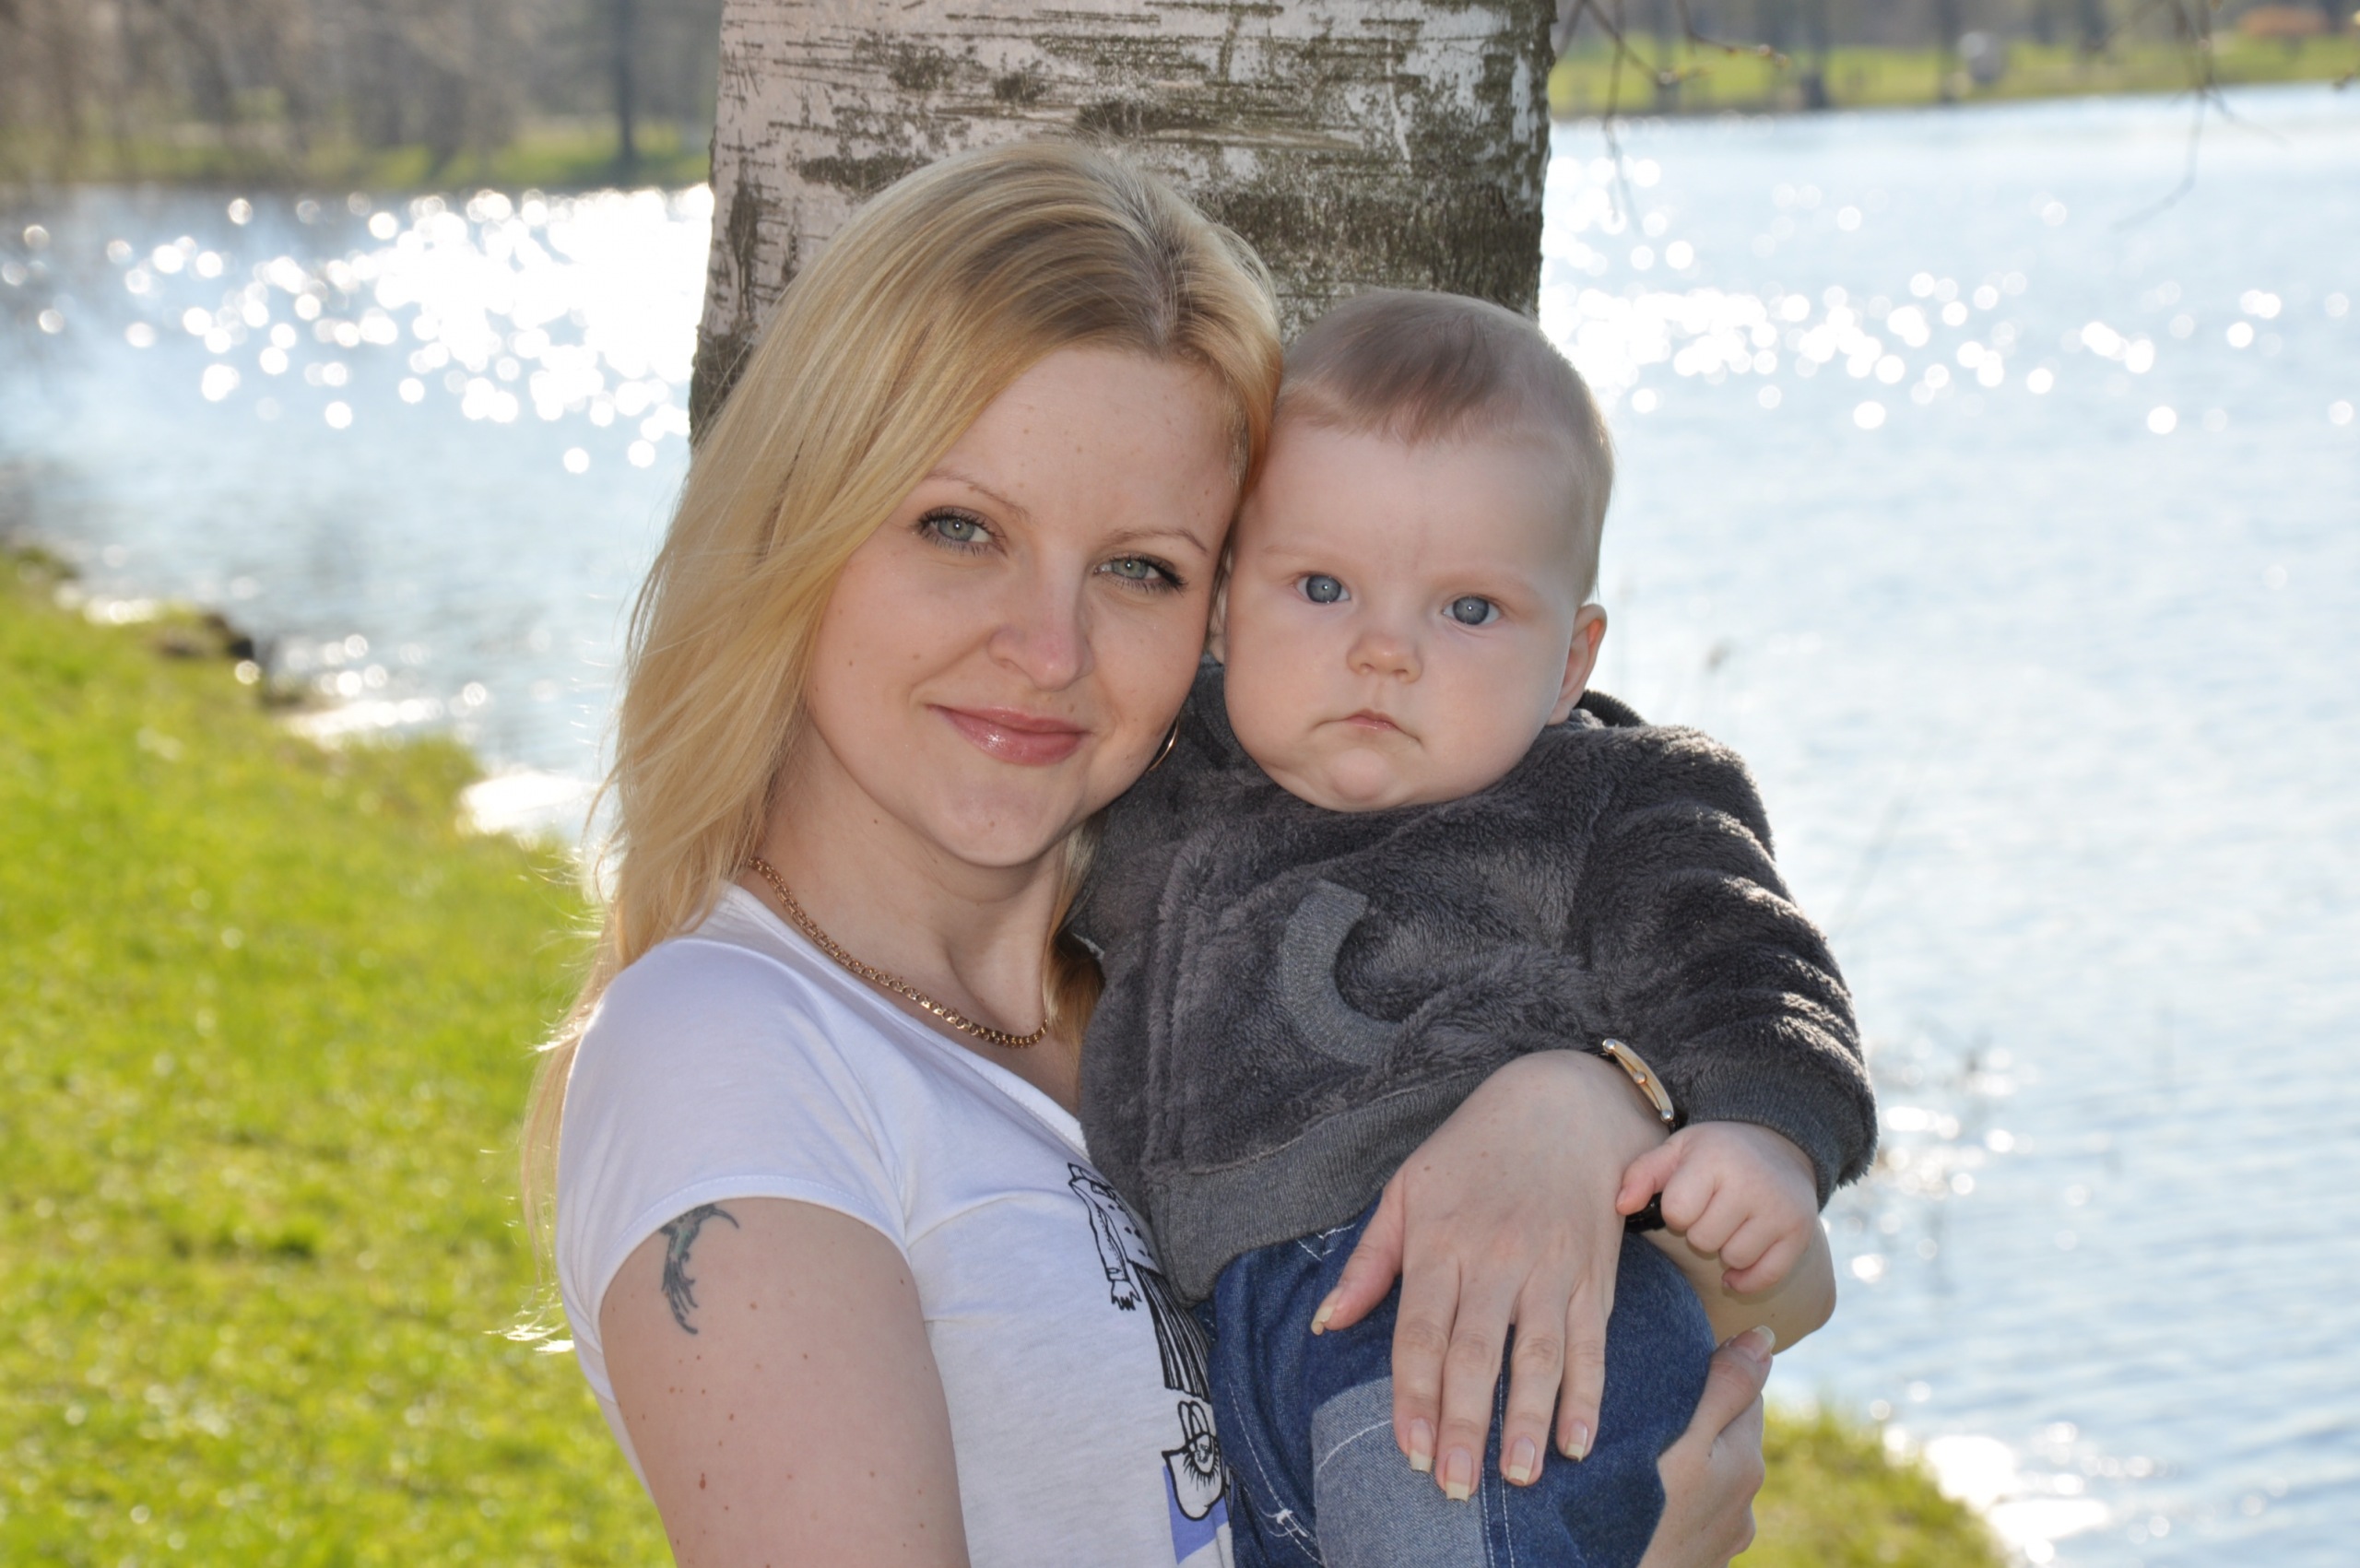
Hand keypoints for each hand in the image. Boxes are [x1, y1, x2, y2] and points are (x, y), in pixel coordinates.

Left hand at [1312, 1051, 1667, 1495]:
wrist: (1565, 1105)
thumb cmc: (1473, 1150)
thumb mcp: (1408, 1188)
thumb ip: (1369, 1261)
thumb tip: (1325, 1324)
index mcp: (1442, 1240)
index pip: (1421, 1331)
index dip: (1413, 1395)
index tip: (1408, 1450)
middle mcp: (1497, 1258)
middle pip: (1475, 1353)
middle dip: (1464, 1424)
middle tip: (1454, 1486)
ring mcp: (1551, 1269)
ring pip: (1537, 1355)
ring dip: (1527, 1420)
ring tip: (1516, 1477)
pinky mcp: (1596, 1276)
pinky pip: (1592, 1344)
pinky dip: (1588, 1396)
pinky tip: (1577, 1440)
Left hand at [1617, 1122, 1817, 1293]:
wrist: (1780, 1146)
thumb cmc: (1717, 1153)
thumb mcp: (1677, 1150)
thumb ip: (1642, 1175)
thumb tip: (1621, 1206)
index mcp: (1716, 1158)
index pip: (1677, 1211)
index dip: (1676, 1210)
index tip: (1689, 1195)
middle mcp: (1753, 1183)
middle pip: (1704, 1239)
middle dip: (1701, 1229)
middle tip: (1714, 1207)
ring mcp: (1780, 1210)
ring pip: (1734, 1258)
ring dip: (1726, 1248)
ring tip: (1732, 1221)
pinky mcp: (1800, 1233)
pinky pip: (1765, 1277)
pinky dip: (1749, 1276)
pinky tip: (1742, 1259)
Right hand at [1637, 1326, 1773, 1567]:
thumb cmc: (1645, 1512)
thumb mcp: (1684, 1440)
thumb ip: (1725, 1389)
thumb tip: (1765, 1336)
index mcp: (1746, 1463)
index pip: (1745, 1393)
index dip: (1711, 1372)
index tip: (1670, 1368)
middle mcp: (1745, 1502)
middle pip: (1728, 1437)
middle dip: (1700, 1419)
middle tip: (1650, 1409)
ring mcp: (1724, 1537)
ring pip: (1710, 1477)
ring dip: (1689, 1462)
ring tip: (1643, 1454)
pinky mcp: (1701, 1559)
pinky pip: (1694, 1512)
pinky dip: (1678, 1498)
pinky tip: (1645, 1498)